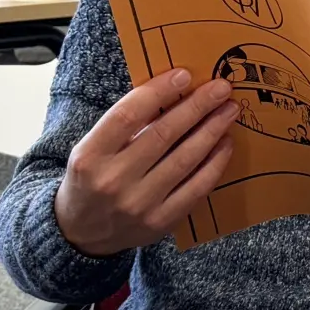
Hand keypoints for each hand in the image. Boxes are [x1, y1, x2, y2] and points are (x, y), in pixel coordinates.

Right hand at [55, 68, 238, 256]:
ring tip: (229, 110)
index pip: (126, 116)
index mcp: (89, 157)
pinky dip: (215, 162)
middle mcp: (113, 181)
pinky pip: (197, 187)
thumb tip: (172, 90)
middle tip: (221, 88)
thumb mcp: (92, 149)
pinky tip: (225, 142)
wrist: (80, 234)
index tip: (184, 75)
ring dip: (212, 130)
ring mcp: (139, 204)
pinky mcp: (161, 221)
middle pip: (163, 134)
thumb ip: (124, 124)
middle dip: (197, 107)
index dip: (158, 92)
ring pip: (185, 159)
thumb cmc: (91, 179)